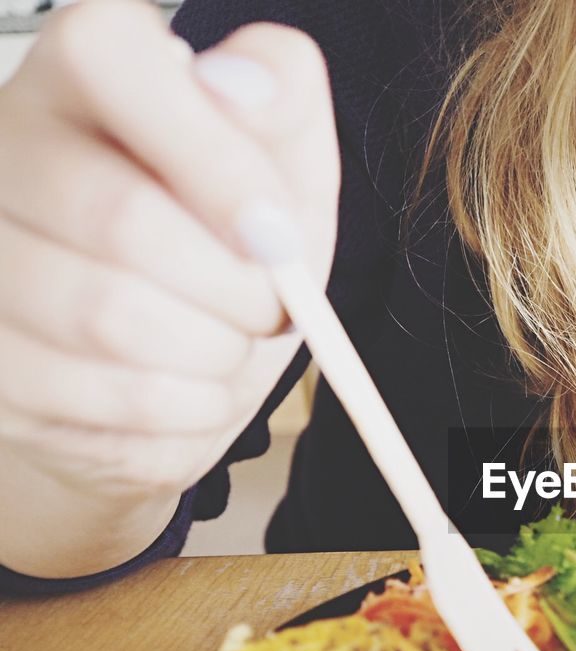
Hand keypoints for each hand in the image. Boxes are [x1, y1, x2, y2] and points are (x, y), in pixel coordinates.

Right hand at [0, 0, 339, 574]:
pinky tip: (191, 387)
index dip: (213, 154)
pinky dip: (186, 409)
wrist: (190, 363)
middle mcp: (5, 152)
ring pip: (111, 319)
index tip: (278, 231)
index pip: (108, 56)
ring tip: (228, 344)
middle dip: (237, 287)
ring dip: (213, 353)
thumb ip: (281, 103)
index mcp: (82, 79)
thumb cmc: (233, 249)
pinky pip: (109, 401)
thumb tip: (243, 89)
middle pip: (120, 217)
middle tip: (271, 306)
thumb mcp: (287, 167)